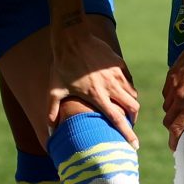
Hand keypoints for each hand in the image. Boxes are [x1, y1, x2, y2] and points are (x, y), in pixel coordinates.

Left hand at [47, 18, 139, 145]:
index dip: (128, 134)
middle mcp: (111, 86)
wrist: (72, 37)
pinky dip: (127, 89)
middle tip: (128, 124)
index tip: (135, 146)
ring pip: (133, 95)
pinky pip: (129, 81)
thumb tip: (48, 131)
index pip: (117, 119)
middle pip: (133, 108)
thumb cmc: (62, 65)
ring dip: (130, 104)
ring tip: (122, 108)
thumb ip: (52, 111)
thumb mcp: (54, 90)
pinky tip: (119, 90)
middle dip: (133, 119)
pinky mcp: (119, 64)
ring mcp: (117, 74)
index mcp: (97, 95)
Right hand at [160, 40, 183, 148]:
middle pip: (168, 121)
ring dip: (171, 114)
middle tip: (178, 134)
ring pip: (167, 107)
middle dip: (172, 129)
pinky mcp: (171, 76)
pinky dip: (170, 99)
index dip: (174, 140)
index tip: (175, 147)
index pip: (177, 128)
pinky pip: (166, 93)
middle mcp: (181, 98)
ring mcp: (174, 86)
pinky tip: (178, 97)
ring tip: (179, 116)